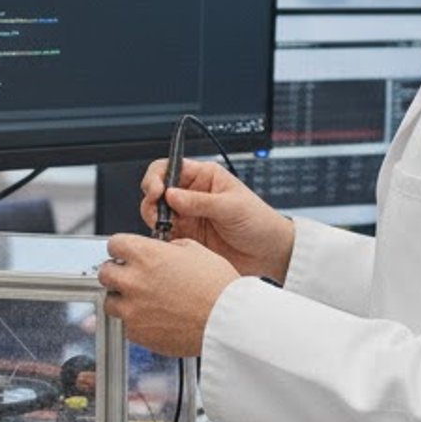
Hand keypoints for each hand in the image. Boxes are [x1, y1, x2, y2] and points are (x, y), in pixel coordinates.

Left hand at [97, 234, 237, 357]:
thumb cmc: (218, 288)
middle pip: (105, 273)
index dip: (122, 249)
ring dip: (122, 299)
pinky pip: (126, 324)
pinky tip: (154, 318)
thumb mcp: (195, 250)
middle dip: (117, 273)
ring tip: (142, 301)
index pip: (114, 244)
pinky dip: (135, 321)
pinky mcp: (137, 333)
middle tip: (132, 278)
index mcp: (145, 255)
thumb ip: (168, 248)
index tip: (127, 254)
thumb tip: (160, 251)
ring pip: (110, 301)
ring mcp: (132, 309)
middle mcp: (133, 281)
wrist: (226, 322)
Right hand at [139, 157, 294, 281]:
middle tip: (158, 213)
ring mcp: (187, 217)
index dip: (157, 177)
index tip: (157, 190)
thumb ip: (199, 201)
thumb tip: (170, 194)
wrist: (269, 253)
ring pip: (156, 213)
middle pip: (156, 191)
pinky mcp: (186, 238)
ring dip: (155, 220)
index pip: (169, 168)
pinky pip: (164, 234)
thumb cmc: (259, 222)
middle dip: (152, 201)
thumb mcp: (231, 207)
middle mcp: (191, 195)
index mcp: (204, 177)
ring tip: (166, 228)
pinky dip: (161, 237)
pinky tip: (170, 240)